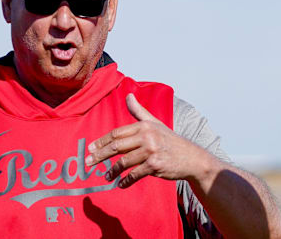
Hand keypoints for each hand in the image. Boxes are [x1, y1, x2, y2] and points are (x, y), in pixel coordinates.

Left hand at [85, 93, 217, 188]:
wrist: (192, 158)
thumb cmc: (171, 141)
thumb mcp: (155, 123)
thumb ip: (139, 111)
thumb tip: (128, 95)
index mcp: (145, 125)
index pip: (117, 133)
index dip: (102, 141)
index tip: (91, 148)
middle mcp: (147, 136)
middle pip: (117, 146)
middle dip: (100, 155)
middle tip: (89, 163)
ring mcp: (151, 151)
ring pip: (124, 162)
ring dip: (112, 171)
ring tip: (106, 176)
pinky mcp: (155, 166)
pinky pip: (135, 174)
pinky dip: (126, 180)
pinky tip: (121, 184)